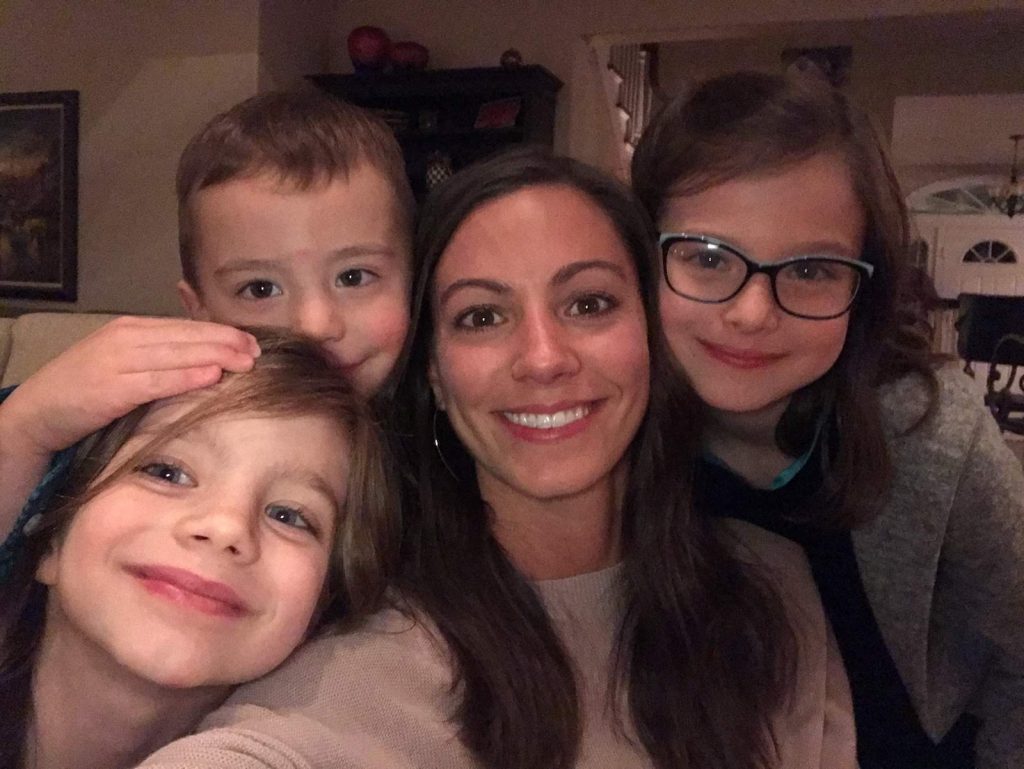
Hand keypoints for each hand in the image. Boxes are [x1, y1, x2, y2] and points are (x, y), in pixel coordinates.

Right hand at [0, 316, 260, 458]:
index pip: (184, 327)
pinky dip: (186, 377)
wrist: (38, 411)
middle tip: (258, 351)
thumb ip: (159, 355)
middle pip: (186, 337)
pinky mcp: (111, 388)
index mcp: (131, 328)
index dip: (220, 332)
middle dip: (226, 342)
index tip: (251, 340)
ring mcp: (117, 361)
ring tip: (246, 361)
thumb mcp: (123, 361)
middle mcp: (125, 338)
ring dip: (215, 357)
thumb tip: (204, 358)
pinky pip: (156, 381)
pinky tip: (211, 377)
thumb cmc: (86, 388)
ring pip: (176, 355)